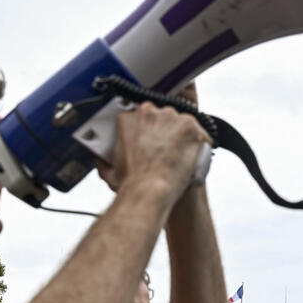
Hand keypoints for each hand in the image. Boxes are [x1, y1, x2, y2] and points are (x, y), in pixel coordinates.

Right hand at [95, 101, 211, 202]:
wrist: (151, 190)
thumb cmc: (132, 183)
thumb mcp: (110, 172)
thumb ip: (104, 162)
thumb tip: (101, 161)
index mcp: (128, 118)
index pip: (142, 116)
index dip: (148, 130)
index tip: (151, 142)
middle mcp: (151, 113)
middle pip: (163, 117)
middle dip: (166, 132)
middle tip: (167, 151)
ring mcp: (173, 117)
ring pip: (183, 123)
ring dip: (183, 137)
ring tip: (181, 157)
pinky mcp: (191, 127)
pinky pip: (200, 133)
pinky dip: (200, 144)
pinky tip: (195, 157)